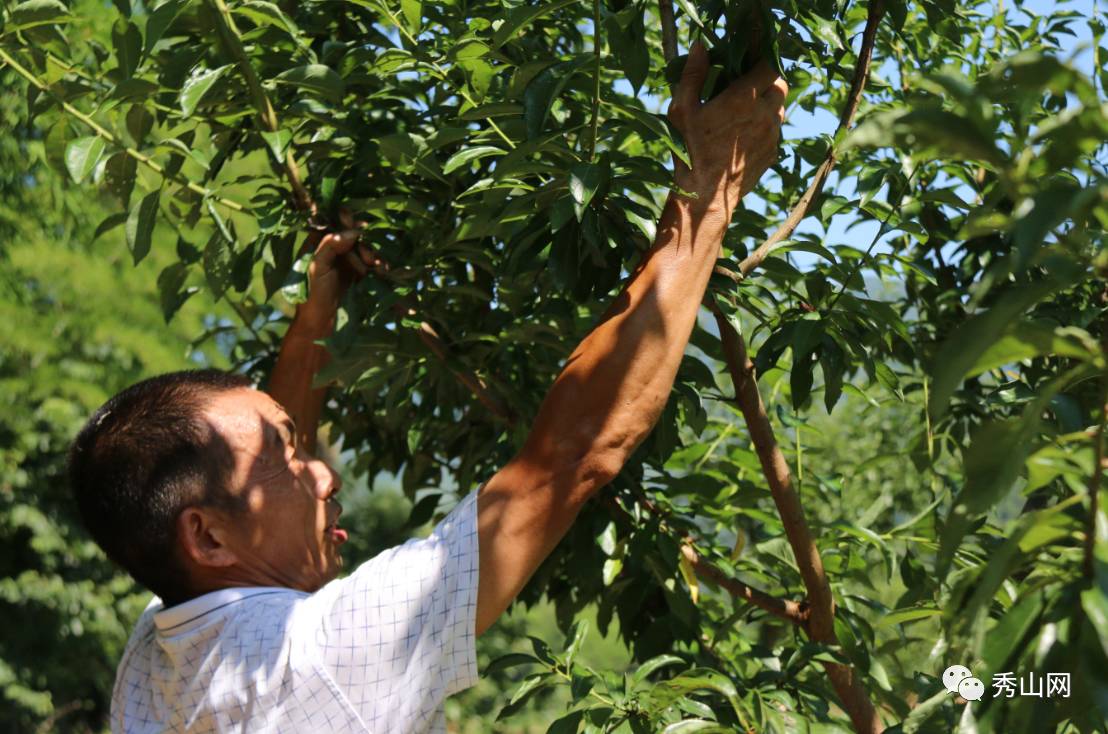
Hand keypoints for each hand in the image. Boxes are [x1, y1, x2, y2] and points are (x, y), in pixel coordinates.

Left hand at [294, 209, 382, 335]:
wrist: (322, 325)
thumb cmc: (312, 295)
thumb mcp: (316, 267)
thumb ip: (329, 246)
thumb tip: (351, 232)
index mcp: (319, 244)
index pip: (334, 223)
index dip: (346, 221)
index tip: (357, 224)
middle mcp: (335, 249)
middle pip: (354, 234)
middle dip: (364, 241)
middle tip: (367, 256)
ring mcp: (349, 261)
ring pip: (366, 248)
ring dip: (372, 253)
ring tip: (375, 264)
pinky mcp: (361, 274)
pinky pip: (374, 263)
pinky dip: (379, 264)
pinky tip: (382, 269)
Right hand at [667, 42, 786, 215]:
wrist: (705, 196)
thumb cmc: (689, 151)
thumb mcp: (682, 110)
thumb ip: (693, 75)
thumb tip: (700, 46)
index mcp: (744, 98)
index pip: (770, 65)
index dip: (762, 59)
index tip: (748, 61)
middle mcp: (765, 114)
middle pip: (781, 84)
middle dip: (768, 80)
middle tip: (748, 83)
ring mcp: (772, 135)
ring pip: (781, 108)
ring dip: (769, 103)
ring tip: (747, 109)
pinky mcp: (773, 153)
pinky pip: (776, 131)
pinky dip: (766, 126)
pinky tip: (745, 134)